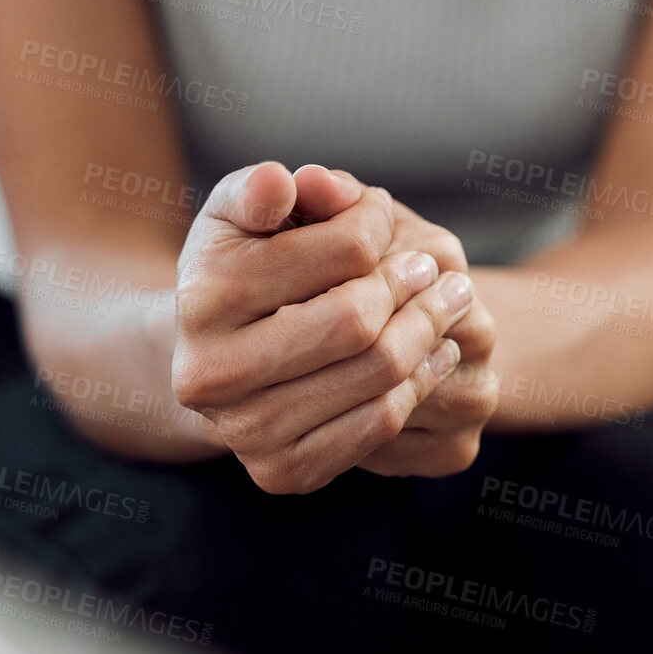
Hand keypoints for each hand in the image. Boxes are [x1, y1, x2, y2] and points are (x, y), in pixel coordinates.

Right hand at [171, 162, 476, 493]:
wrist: (215, 358)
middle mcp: (210, 374)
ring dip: (431, 332)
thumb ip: (267, 187)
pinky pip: (378, 426)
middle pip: (359, 320)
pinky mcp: (280, 472)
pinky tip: (436, 353)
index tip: (385, 213)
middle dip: (414, 286)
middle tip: (437, 269)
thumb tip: (288, 181)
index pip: (342, 250)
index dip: (377, 222)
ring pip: (377, 375)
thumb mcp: (244, 212)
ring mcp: (244, 432)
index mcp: (202, 295)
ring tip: (450, 302)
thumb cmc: (242, 266)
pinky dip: (420, 383)